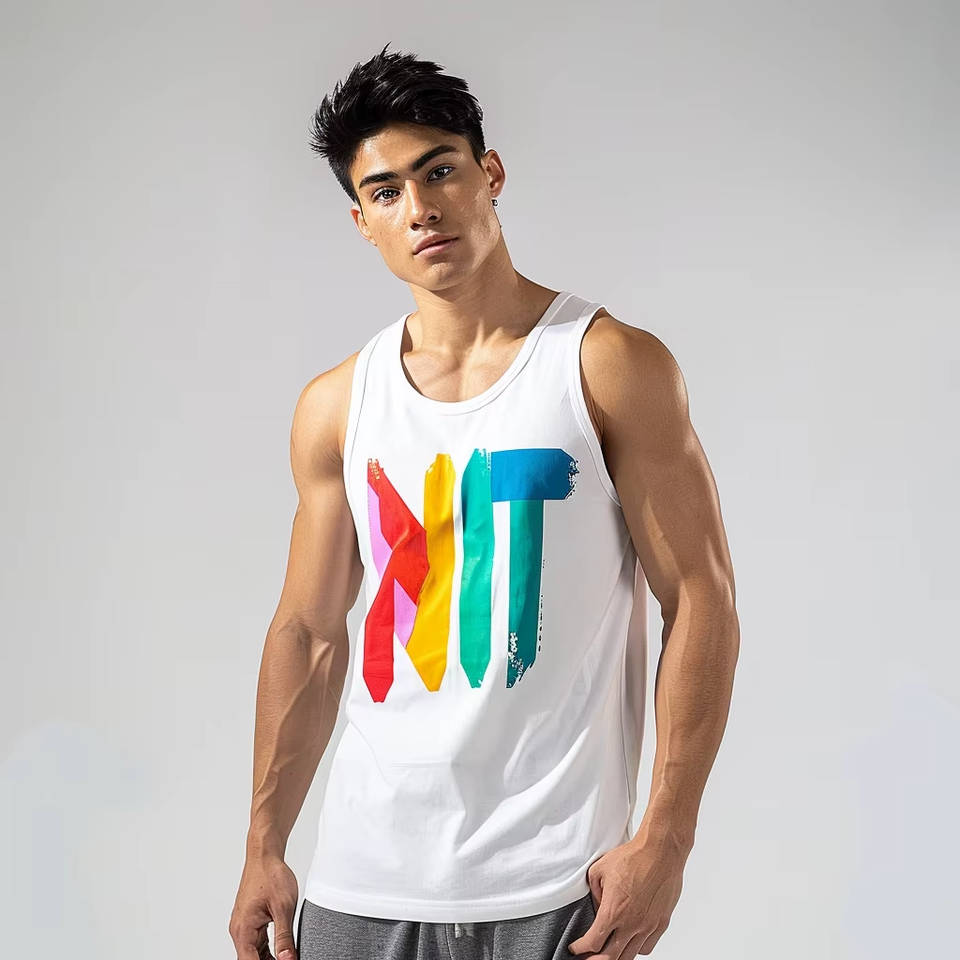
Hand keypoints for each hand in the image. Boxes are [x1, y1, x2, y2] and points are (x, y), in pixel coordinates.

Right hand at [229, 853, 299, 959]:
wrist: (264, 855)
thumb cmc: (270, 874)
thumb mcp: (283, 907)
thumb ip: (284, 937)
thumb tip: (287, 959)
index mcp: (243, 929)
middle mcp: (240, 930)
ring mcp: (244, 926)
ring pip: (255, 953)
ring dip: (270, 959)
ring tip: (288, 957)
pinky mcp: (250, 921)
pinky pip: (257, 943)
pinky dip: (269, 949)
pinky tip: (282, 952)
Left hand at [567, 827, 688, 957]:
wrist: (661, 852)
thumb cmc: (633, 857)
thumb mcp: (599, 870)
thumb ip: (594, 893)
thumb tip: (596, 907)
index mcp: (613, 911)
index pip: (593, 943)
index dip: (581, 949)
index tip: (576, 948)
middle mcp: (632, 923)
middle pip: (610, 957)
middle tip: (587, 958)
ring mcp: (648, 926)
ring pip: (630, 955)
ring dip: (616, 956)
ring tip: (608, 952)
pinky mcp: (661, 923)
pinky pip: (647, 947)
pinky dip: (636, 949)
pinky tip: (630, 942)